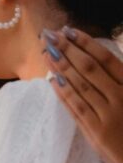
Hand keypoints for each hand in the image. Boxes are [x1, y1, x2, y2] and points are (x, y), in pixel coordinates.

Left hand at [43, 27, 122, 162]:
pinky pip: (76, 107)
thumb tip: (100, 60)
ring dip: (61, 67)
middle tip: (50, 36)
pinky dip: (63, 92)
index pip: (106, 59)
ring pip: (80, 86)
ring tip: (47, 53)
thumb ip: (120, 79)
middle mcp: (121, 96)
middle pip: (89, 68)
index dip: (87, 43)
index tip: (70, 30)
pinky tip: (52, 80)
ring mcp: (107, 114)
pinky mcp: (95, 131)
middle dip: (68, 50)